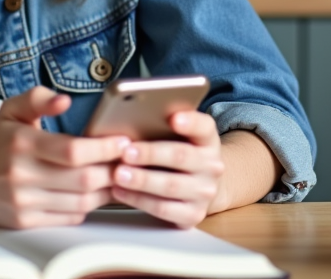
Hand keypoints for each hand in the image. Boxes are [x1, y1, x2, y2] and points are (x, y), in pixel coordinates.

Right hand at [0, 87, 129, 228]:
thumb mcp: (11, 110)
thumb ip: (38, 99)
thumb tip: (64, 100)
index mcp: (23, 143)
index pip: (72, 150)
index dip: (104, 148)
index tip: (122, 141)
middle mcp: (23, 174)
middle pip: (83, 179)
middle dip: (111, 170)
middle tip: (126, 160)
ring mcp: (24, 201)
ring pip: (81, 202)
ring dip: (105, 190)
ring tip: (115, 176)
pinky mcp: (26, 220)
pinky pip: (69, 217)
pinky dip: (87, 206)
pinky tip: (93, 192)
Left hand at [110, 110, 224, 228]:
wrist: (199, 187)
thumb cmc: (178, 154)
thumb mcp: (179, 137)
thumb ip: (163, 126)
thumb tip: (132, 116)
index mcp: (208, 140)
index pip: (204, 127)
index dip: (190, 122)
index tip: (173, 118)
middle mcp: (212, 166)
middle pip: (181, 156)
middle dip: (151, 154)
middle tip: (126, 152)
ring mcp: (204, 192)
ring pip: (171, 185)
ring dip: (141, 180)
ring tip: (119, 174)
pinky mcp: (193, 214)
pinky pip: (163, 208)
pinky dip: (139, 200)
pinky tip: (120, 191)